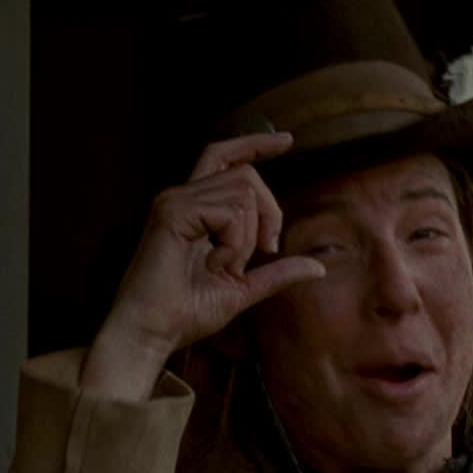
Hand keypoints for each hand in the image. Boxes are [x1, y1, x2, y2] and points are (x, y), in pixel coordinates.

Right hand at [80, 133, 326, 399]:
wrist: (154, 332)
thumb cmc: (188, 312)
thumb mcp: (244, 289)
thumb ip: (277, 273)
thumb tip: (319, 267)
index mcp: (195, 207)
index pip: (224, 157)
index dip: (255, 144)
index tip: (287, 141)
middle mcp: (182, 196)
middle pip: (247, 176)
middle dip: (271, 214)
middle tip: (264, 254)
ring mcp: (174, 201)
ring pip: (243, 193)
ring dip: (247, 238)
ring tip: (224, 266)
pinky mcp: (171, 212)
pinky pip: (229, 213)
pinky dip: (234, 244)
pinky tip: (215, 265)